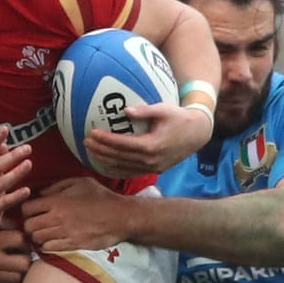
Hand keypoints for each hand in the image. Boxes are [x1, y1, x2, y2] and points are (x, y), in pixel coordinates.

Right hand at [0, 228, 31, 282]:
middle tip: (22, 256)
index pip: (21, 240)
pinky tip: (9, 279)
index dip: (25, 240)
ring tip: (16, 268)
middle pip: (24, 263)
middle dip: (26, 259)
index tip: (23, 241)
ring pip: (18, 279)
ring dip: (20, 273)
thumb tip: (18, 222)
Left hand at [23, 177, 130, 251]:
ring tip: (44, 234)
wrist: (120, 216)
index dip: (26, 211)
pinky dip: (47, 246)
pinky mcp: (72, 245)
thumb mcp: (79, 182)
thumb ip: (56, 186)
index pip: (26, 208)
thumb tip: (39, 193)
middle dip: (29, 226)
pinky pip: (49, 249)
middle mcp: (57, 217)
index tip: (31, 212)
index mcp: (57, 201)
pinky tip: (53, 242)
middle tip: (36, 225)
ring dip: (38, 237)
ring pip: (37, 239)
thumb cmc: (100, 196)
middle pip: (28, 226)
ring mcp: (64, 233)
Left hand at [83, 101, 211, 177]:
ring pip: (123, 167)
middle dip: (100, 150)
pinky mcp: (155, 170)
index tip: (92, 133)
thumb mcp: (164, 110)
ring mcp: (152, 168)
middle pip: (119, 157)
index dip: (105, 140)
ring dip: (105, 160)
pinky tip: (106, 165)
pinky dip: (117, 169)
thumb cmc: (180, 118)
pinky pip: (131, 172)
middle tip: (86, 142)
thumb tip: (125, 110)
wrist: (197, 134)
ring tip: (91, 152)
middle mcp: (150, 160)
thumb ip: (144, 111)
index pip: (122, 144)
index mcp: (152, 146)